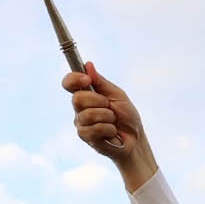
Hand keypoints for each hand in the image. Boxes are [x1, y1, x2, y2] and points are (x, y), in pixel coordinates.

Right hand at [62, 63, 155, 185]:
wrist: (135, 139)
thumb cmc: (127, 116)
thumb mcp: (117, 95)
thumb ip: (101, 82)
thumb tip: (88, 65)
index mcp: (86, 94)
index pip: (69, 83)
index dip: (74, 79)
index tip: (87, 79)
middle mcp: (80, 108)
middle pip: (77, 98)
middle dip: (99, 101)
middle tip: (109, 107)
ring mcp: (81, 123)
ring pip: (88, 114)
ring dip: (107, 117)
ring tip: (113, 122)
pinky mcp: (85, 137)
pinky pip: (94, 129)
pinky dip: (109, 129)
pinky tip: (112, 132)